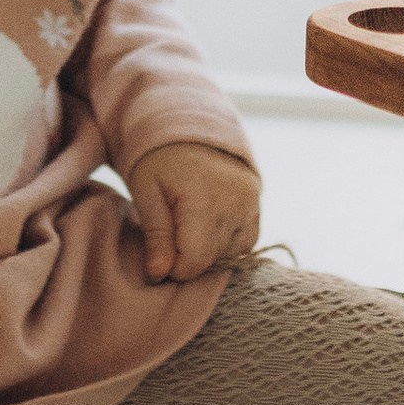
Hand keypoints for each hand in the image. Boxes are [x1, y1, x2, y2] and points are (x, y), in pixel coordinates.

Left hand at [130, 142, 261, 280]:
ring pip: (229, 255)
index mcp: (204, 198)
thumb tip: (159, 274)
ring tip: (186, 227)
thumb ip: (156, 235)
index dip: (173, 268)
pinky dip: (225, 243)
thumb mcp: (146, 193)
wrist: (189, 130)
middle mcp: (236, 202)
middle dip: (187, 259)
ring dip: (206, 251)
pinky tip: (206, 227)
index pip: (195, 260)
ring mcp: (251, 203)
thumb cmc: (159, 161)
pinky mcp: (257, 205)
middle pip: (212, 260)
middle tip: (167, 240)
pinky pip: (245, 243)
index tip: (158, 257)